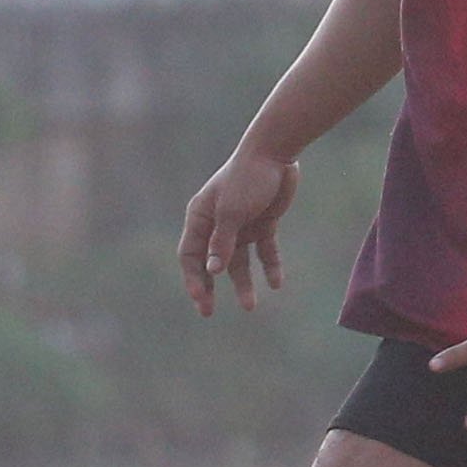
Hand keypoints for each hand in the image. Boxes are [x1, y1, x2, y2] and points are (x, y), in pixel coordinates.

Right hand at [179, 148, 297, 315]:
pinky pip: (265, 251)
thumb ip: (222, 243)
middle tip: (208, 312)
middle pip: (210, 263)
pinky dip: (269, 266)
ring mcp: (241, 225)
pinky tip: (276, 284)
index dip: (193, 280)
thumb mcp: (231, 212)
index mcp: (201, 218)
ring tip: (250, 306)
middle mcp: (218, 224)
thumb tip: (212, 271)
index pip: (190, 255)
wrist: (276, 154)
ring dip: (242, 283)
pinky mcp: (263, 223)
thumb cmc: (247, 178)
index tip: (202, 301)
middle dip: (209, 287)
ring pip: (238, 262)